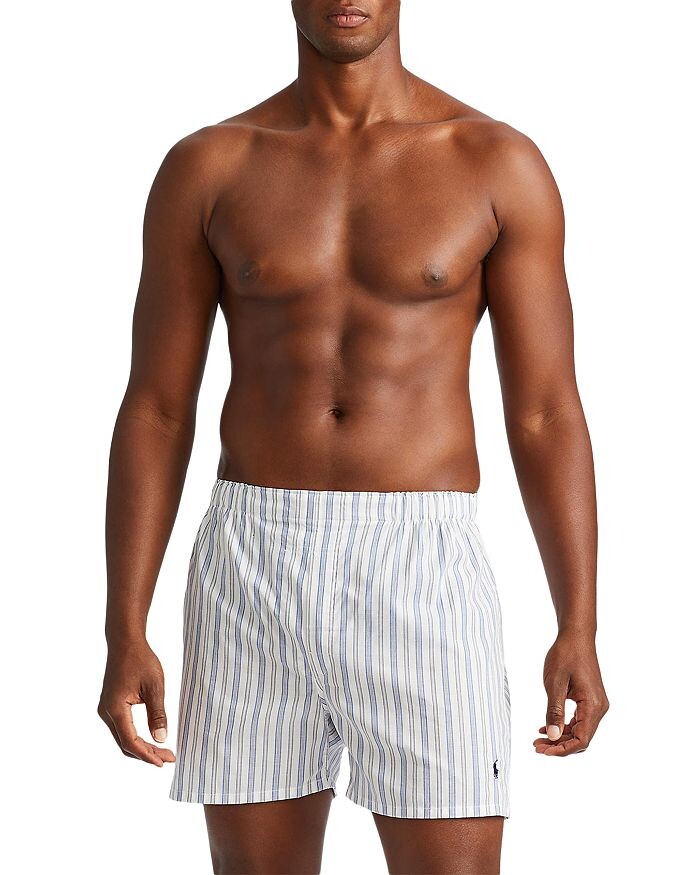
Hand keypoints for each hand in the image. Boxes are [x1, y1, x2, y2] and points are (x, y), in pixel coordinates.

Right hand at [98, 639, 175, 765]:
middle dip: (146, 754)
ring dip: (141, 747)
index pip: (130, 741)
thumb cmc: (141, 660)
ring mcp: (107, 709)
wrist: (125, 642)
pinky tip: (150, 739)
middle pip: (125, 744)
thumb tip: (161, 739)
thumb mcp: (155, 686)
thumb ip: (157, 713)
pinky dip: (135, 737)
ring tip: (163, 752)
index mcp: (115, 708)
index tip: (163, 762)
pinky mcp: (111, 706)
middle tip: (168, 758)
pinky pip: (122, 728)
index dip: (147, 755)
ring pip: (122, 738)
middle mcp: (106, 712)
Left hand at [533, 631, 608, 755]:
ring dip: (560, 737)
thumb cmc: (565, 655)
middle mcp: (599, 708)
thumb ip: (554, 711)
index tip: (543, 751)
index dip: (562, 749)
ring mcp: (596, 704)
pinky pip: (579, 720)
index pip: (582, 739)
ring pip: (580, 731)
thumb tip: (552, 736)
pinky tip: (546, 727)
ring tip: (539, 739)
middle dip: (559, 745)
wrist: (576, 636)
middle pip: (581, 738)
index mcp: (592, 705)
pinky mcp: (590, 700)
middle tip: (536, 746)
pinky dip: (564, 726)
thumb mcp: (554, 684)